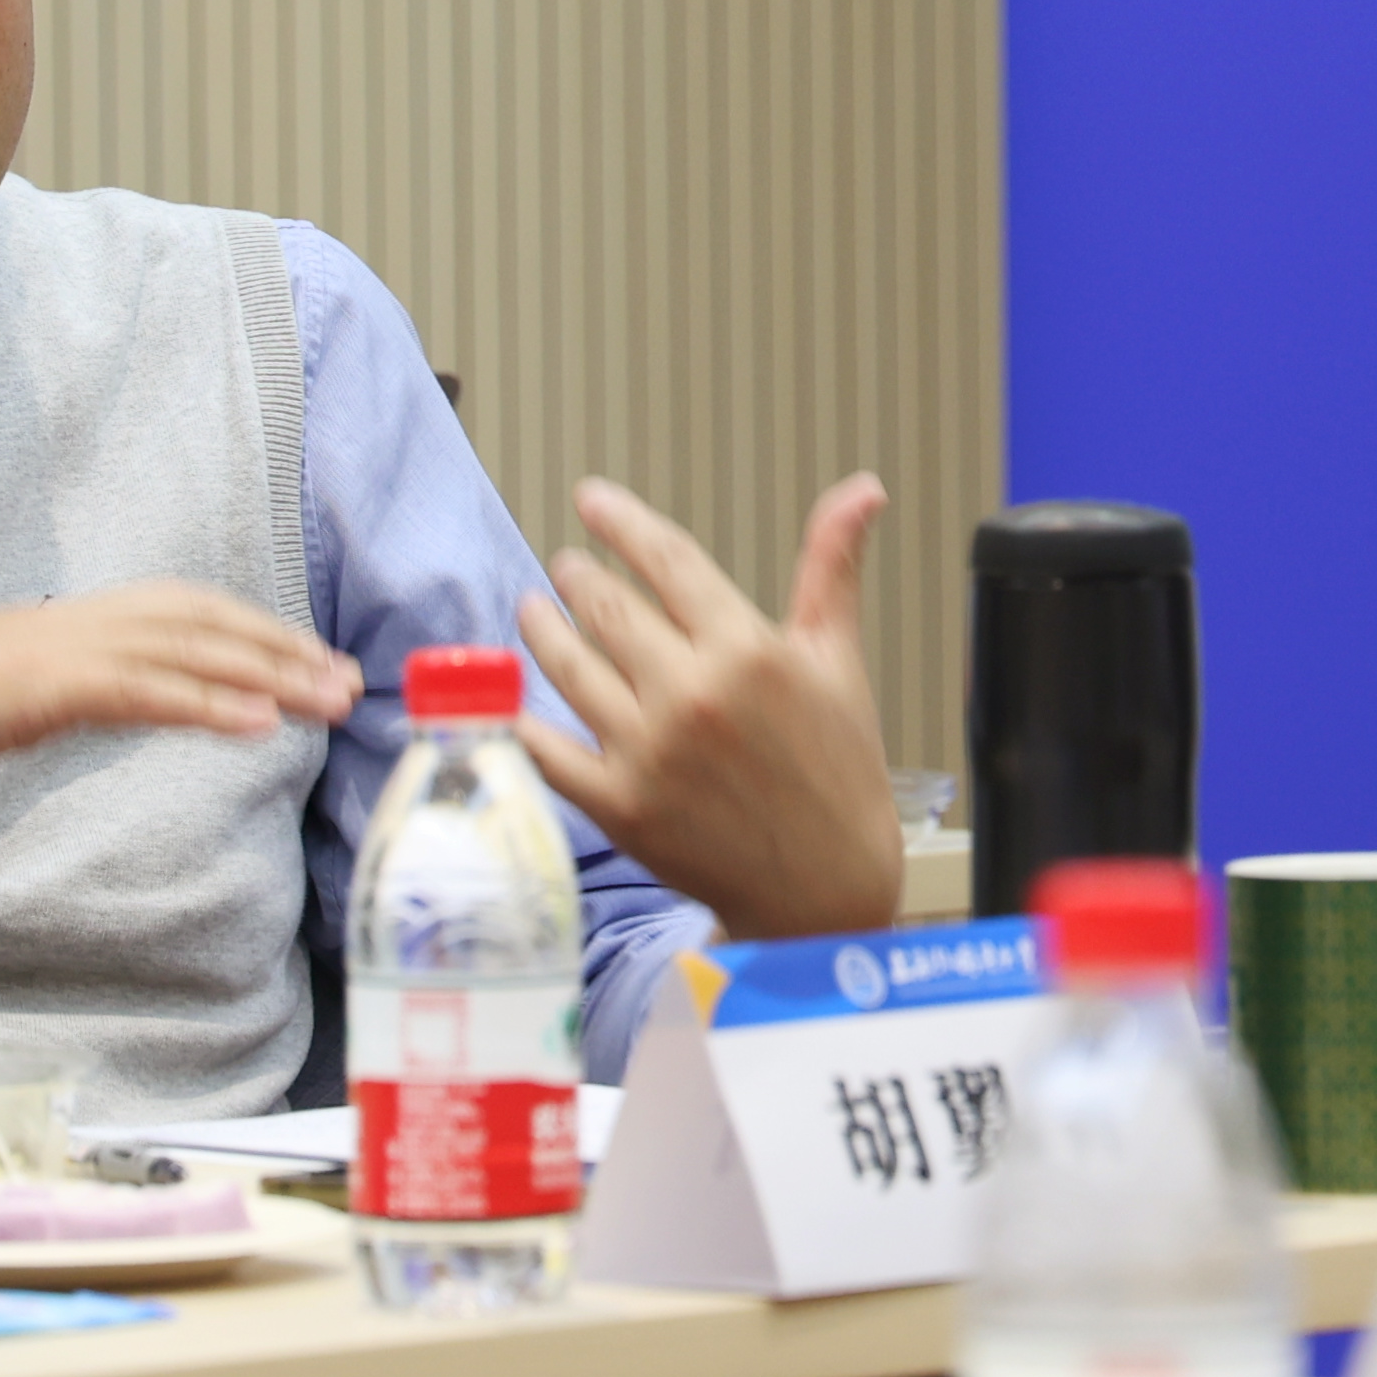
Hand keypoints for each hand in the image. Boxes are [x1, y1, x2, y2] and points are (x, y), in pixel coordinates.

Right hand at [0, 586, 358, 830]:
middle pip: (207, 621)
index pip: (186, 611)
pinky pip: (142, 691)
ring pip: (191, 648)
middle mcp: (79, 622)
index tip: (309, 662)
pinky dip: (206, 703)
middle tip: (351, 682)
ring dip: (271, 673)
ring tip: (330, 700)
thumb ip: (62, 692)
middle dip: (286, 649)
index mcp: (72, 622)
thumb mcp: (5, 694)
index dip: (255, 631)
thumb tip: (106, 703)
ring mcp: (60, 650)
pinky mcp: (41, 688)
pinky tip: (257, 723)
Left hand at [515, 472, 901, 942]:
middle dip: (579, 576)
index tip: (592, 500)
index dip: (622, 522)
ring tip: (532, 608)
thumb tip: (863, 488)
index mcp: (746, 650)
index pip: (666, 560)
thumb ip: (832, 566)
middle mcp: (691, 695)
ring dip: (543, 629)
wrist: (826, 887)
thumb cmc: (838, 772)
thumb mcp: (839, 659)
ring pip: (570, 668)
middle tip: (567, 565)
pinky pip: (550, 751)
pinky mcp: (620, 807)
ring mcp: (649, 753)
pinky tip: (514, 697)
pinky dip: (523, 721)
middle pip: (608, 608)